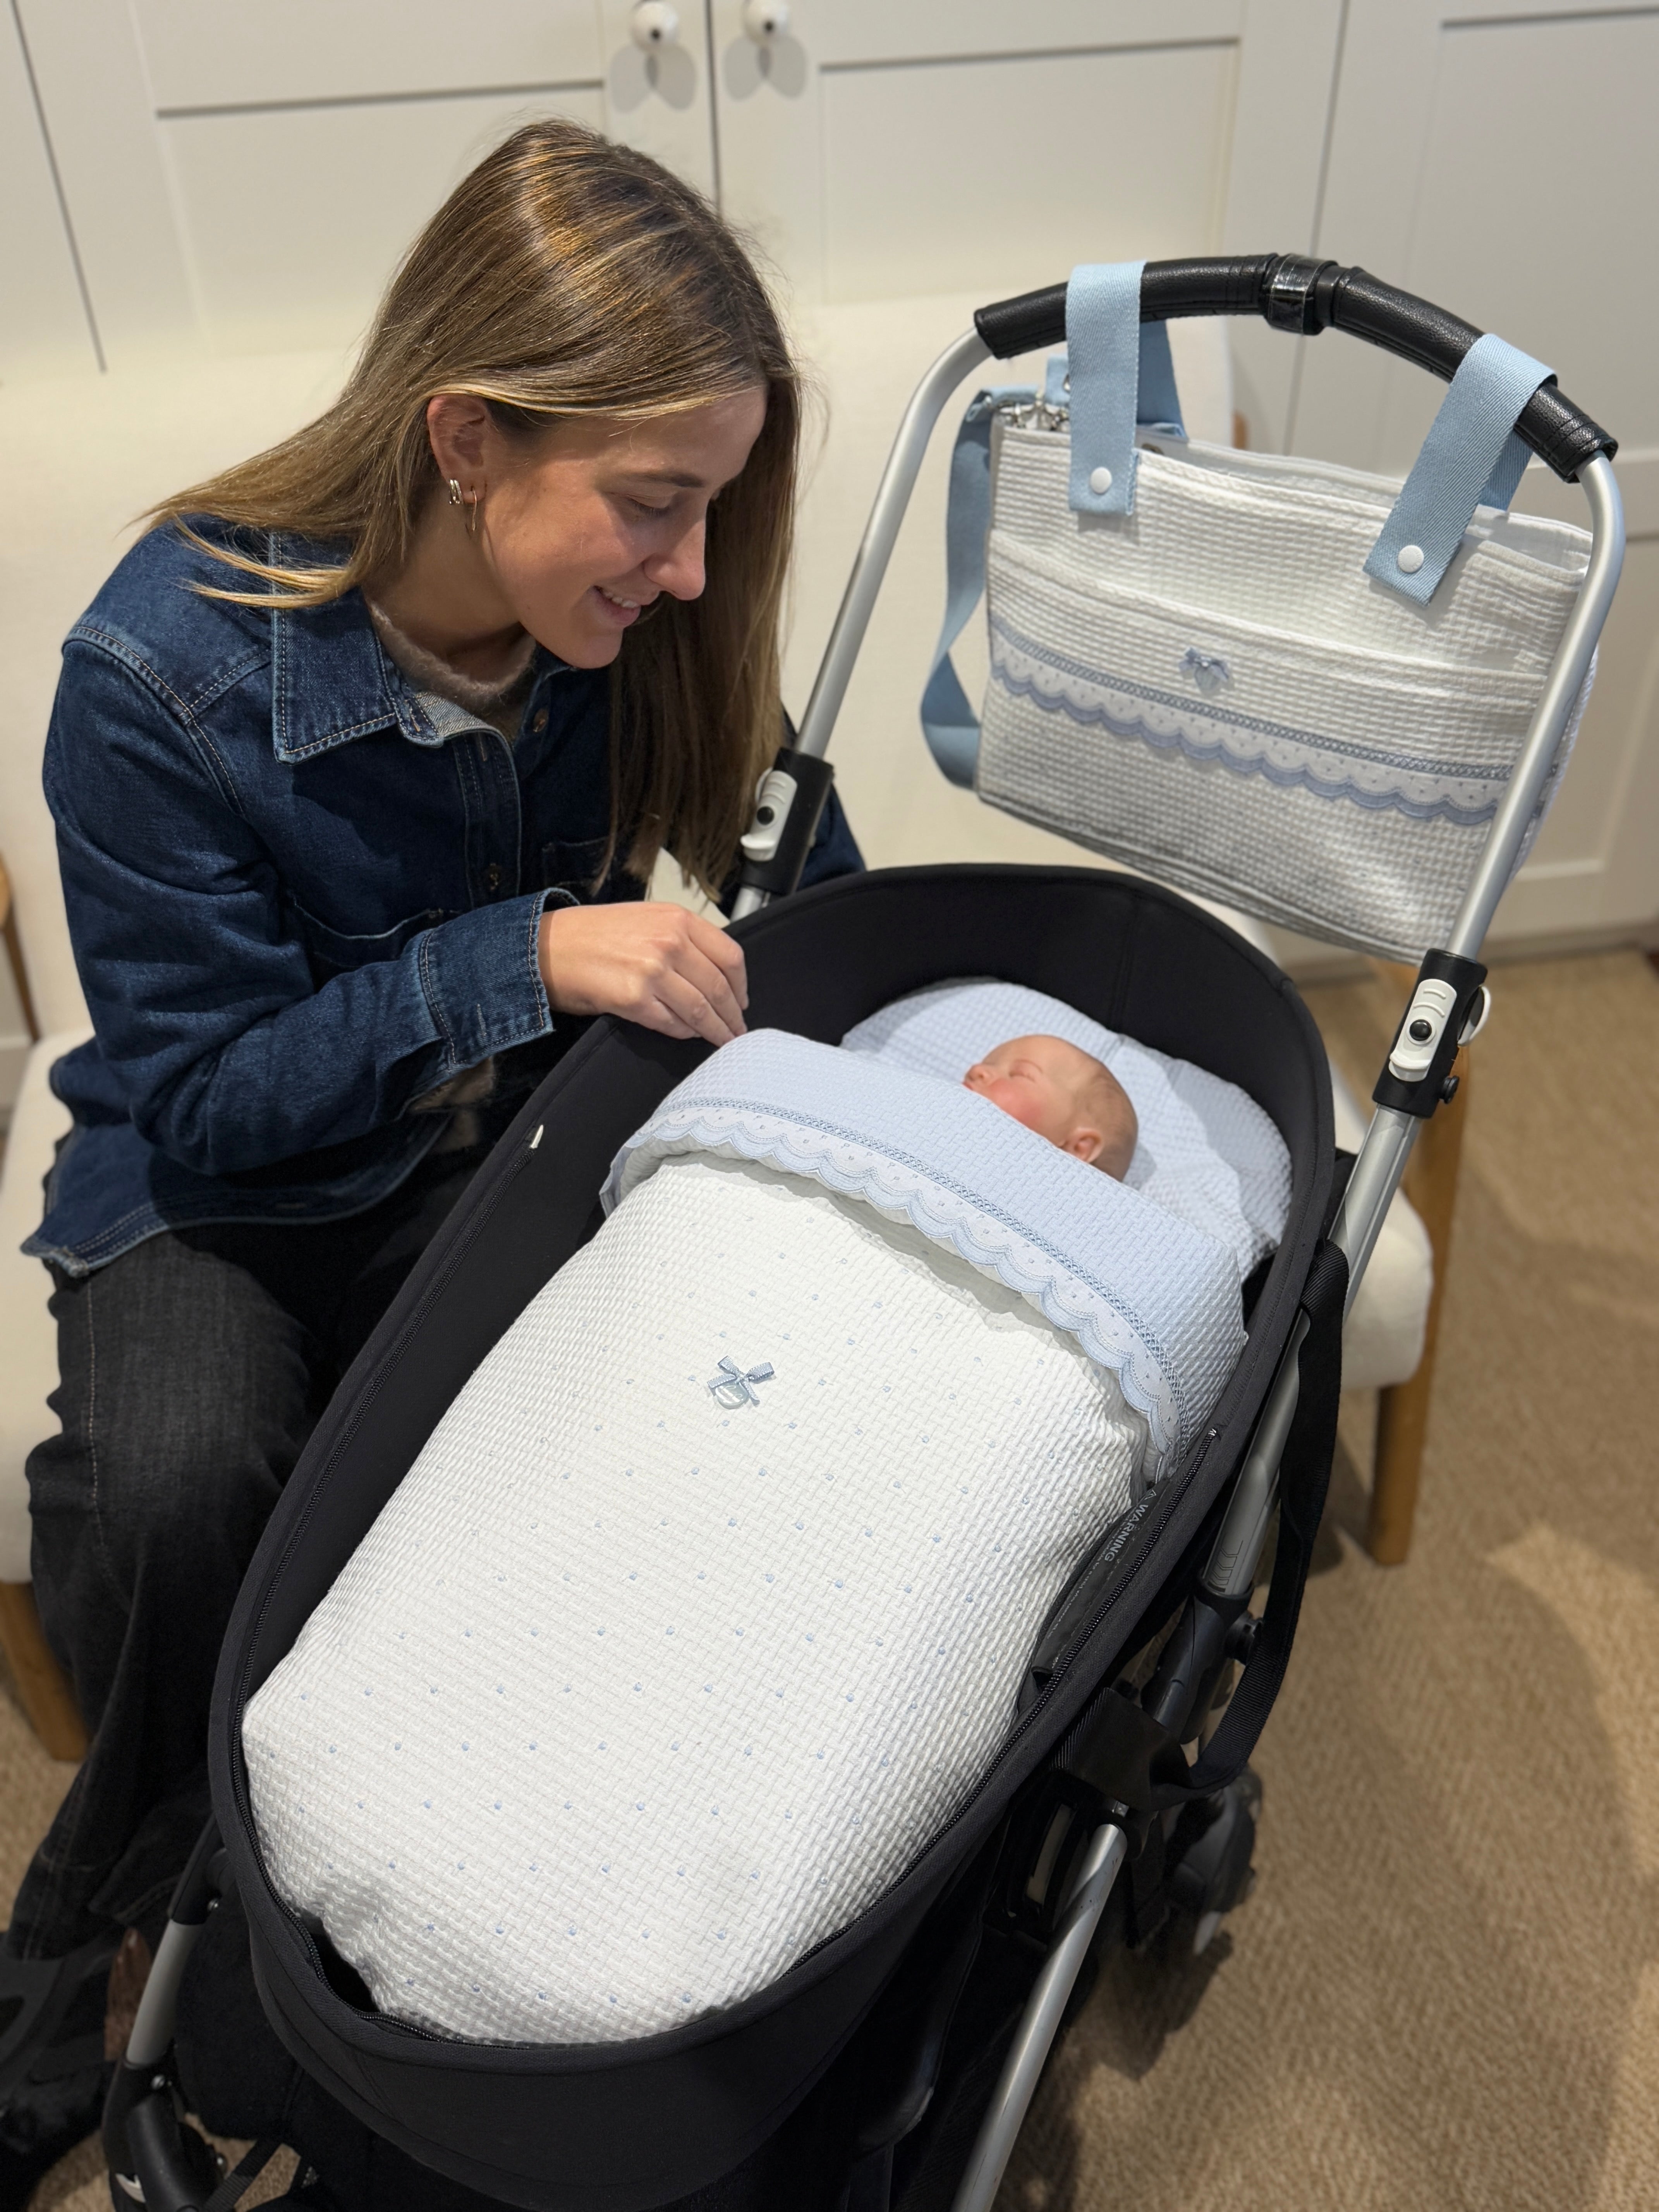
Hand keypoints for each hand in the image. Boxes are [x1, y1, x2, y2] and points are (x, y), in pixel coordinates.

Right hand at [538, 901, 748, 1045]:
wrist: (547, 947)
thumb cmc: (593, 934)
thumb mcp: (646, 919)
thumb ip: (682, 939)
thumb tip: (712, 973)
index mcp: (677, 919)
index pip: (729, 956)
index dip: (741, 985)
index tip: (742, 1000)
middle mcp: (669, 942)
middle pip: (719, 987)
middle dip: (732, 1015)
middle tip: (737, 1030)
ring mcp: (653, 971)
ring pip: (700, 1010)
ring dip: (715, 1030)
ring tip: (722, 1040)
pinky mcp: (634, 999)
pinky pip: (672, 1023)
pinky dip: (684, 1032)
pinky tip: (688, 1035)